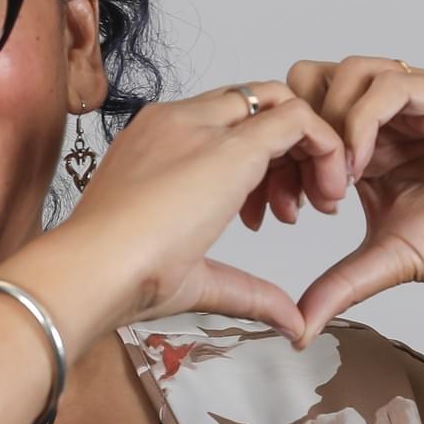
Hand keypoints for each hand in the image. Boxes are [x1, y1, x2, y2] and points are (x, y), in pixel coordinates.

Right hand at [62, 82, 348, 336]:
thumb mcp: (196, 275)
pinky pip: (298, 117)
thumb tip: (291, 322)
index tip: (273, 214)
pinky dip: (327, 147)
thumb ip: (248, 290)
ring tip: (322, 204)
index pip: (223, 124)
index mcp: (154, 144)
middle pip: (254, 106)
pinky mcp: (230, 145)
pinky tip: (330, 191)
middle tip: (308, 205)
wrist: (93, 270)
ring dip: (312, 149)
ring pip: (278, 101)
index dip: (261, 165)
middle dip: (291, 151)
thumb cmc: (120, 278)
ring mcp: (200, 125)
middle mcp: (176, 123)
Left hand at [266, 56, 423, 347]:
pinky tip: (362, 167)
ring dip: (331, 125)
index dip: (283, 156)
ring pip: (349, 71)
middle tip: (307, 189)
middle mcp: (389, 114)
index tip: (285, 209)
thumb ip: (338, 285)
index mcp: (366, 143)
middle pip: (314, 79)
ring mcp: (420, 99)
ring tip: (339, 182)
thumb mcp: (386, 260)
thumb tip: (295, 329)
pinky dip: (363, 121)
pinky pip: (393, 84)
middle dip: (299, 131)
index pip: (301, 116)